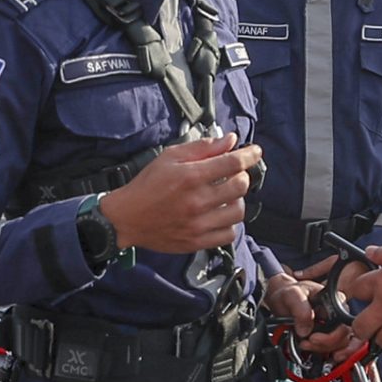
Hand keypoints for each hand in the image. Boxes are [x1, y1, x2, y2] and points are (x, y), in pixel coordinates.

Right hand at [99, 134, 262, 254]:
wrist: (126, 218)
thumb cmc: (146, 185)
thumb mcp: (169, 157)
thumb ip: (202, 148)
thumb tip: (230, 141)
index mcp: (190, 176)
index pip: (233, 163)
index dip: (249, 155)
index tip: (255, 152)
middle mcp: (197, 201)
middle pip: (240, 186)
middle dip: (241, 176)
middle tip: (232, 175)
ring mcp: (198, 224)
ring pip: (238, 211)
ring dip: (236, 201)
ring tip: (225, 197)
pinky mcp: (197, 241)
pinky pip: (228, 234)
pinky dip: (228, 224)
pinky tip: (219, 216)